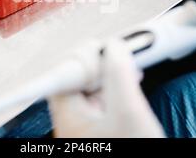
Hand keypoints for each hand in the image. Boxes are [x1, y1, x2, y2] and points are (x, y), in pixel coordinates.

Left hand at [48, 39, 164, 137]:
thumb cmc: (131, 149)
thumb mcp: (129, 113)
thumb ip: (120, 75)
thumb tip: (115, 47)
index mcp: (68, 116)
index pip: (64, 73)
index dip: (84, 57)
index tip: (105, 49)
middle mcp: (73, 120)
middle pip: (78, 77)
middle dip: (101, 63)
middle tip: (121, 55)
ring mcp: (87, 125)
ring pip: (93, 87)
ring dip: (111, 74)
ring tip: (130, 67)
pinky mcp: (102, 127)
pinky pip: (104, 99)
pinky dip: (117, 87)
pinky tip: (130, 82)